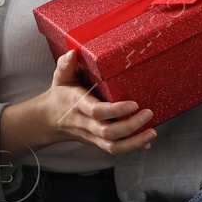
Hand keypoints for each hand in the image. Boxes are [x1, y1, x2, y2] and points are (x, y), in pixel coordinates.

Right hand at [35, 50, 155, 155]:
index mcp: (78, 105)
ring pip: (113, 146)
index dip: (116, 110)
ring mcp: (92, 135)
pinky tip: (146, 143)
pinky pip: (114, 149)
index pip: (97, 111)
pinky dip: (132, 147)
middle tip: (148, 113)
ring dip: (134, 142)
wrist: (50, 120)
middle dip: (131, 126)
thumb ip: (66, 65)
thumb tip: (73, 52)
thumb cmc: (60, 95)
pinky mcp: (97, 142)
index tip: (134, 103)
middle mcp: (86, 123)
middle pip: (108, 131)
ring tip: (152, 132)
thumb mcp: (60, 78)